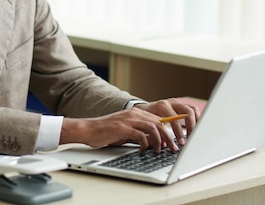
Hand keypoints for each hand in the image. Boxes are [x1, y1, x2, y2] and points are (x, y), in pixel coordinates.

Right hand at [59, 98, 199, 152]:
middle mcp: (135, 113)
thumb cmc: (108, 132)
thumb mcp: (128, 131)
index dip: (170, 130)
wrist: (89, 129)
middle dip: (169, 137)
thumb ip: (141, 132)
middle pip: (160, 123)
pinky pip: (140, 135)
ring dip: (160, 140)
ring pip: (153, 127)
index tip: (175, 142)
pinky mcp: (122, 127)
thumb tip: (157, 141)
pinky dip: (145, 144)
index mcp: (137, 113)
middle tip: (172, 149)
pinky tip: (143, 151)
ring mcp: (129, 119)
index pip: (160, 119)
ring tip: (160, 150)